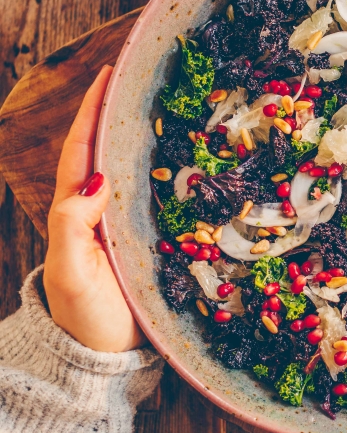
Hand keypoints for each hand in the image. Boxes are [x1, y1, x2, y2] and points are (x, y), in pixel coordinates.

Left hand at [43, 66, 144, 351]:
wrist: (103, 357)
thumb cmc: (83, 316)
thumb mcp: (70, 271)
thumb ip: (72, 226)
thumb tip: (98, 179)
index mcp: (76, 212)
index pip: (82, 150)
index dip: (91, 111)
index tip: (108, 75)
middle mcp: (99, 212)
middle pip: (106, 152)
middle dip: (118, 114)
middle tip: (142, 81)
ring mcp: (123, 227)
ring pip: (133, 172)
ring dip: (145, 140)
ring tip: (167, 110)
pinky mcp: (147, 243)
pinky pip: (157, 200)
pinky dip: (168, 175)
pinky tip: (190, 164)